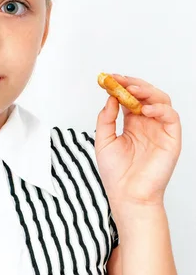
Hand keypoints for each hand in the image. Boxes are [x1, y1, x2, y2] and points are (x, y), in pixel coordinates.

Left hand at [95, 74, 181, 205]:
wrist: (128, 196)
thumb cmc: (116, 174)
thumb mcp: (103, 140)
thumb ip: (106, 119)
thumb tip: (110, 98)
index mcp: (132, 124)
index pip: (129, 98)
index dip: (121, 86)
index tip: (109, 78)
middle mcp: (147, 124)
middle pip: (146, 95)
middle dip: (133, 84)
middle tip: (120, 80)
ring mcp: (160, 130)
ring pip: (161, 101)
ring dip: (147, 91)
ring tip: (132, 91)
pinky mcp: (171, 139)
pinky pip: (171, 116)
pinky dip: (160, 109)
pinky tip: (145, 110)